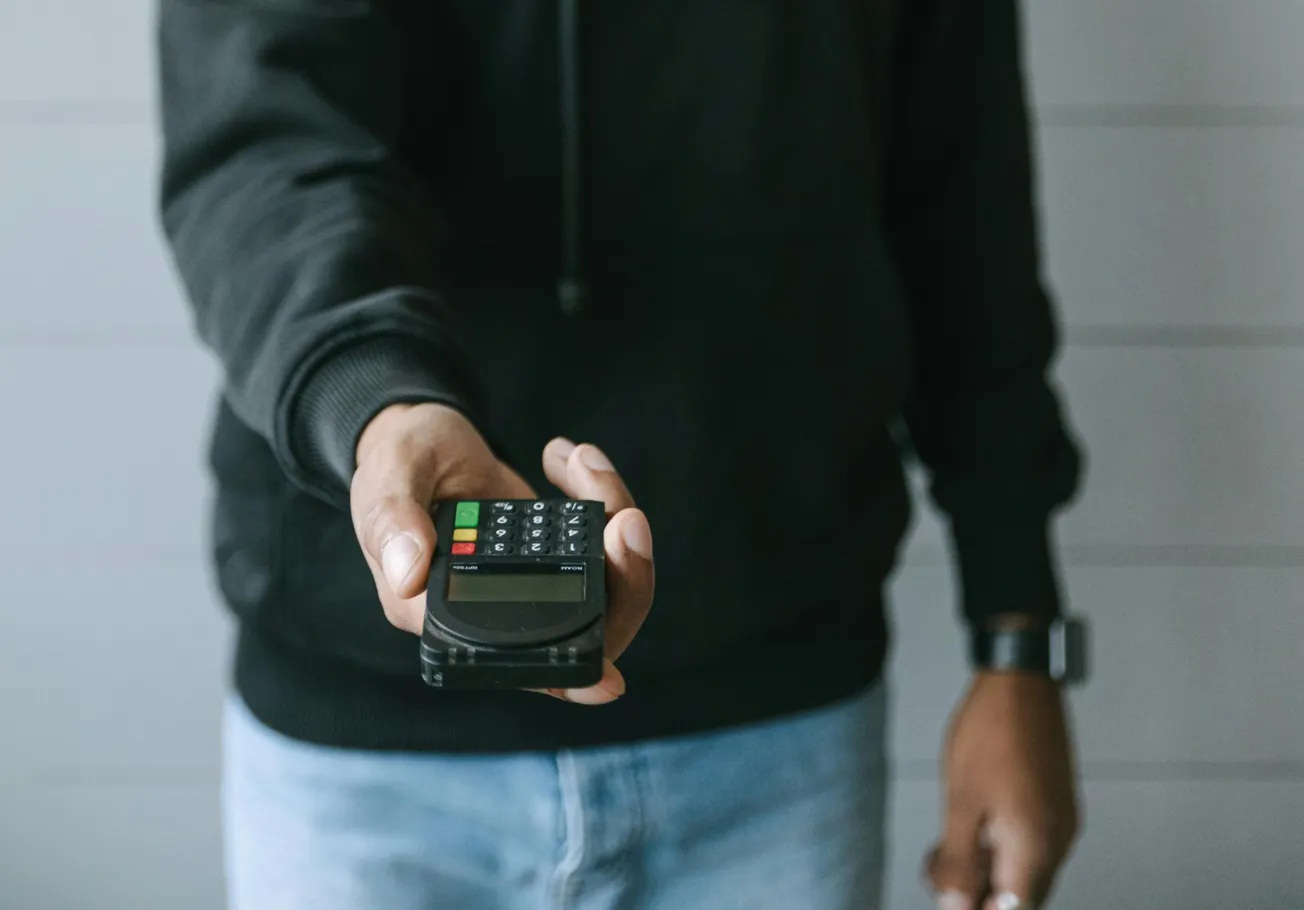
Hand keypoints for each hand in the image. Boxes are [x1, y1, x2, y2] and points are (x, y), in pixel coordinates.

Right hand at [350, 402, 653, 704]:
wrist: (418, 435)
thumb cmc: (393, 464)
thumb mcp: (385, 482)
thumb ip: (393, 523)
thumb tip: (408, 575)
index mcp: (445, 620)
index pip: (522, 665)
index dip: (571, 675)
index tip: (613, 678)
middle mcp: (498, 614)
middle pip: (591, 627)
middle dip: (624, 576)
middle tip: (623, 518)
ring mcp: (535, 582)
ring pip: (610, 580)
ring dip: (614, 516)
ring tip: (584, 463)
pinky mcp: (557, 551)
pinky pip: (604, 541)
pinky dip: (600, 495)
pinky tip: (567, 459)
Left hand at [926, 673, 1079, 909]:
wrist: (1019, 681)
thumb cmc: (991, 732)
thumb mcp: (961, 802)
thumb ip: (960, 861)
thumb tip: (956, 905)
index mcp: (1037, 846)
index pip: (1012, 909)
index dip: (977, 907)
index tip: (949, 892)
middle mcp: (1058, 839)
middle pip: (1019, 894)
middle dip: (977, 890)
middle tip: (939, 865)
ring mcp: (1062, 820)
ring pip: (1025, 869)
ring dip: (987, 868)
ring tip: (948, 843)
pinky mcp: (1057, 802)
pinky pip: (1032, 843)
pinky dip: (1001, 846)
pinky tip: (974, 824)